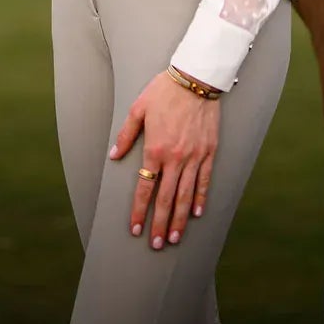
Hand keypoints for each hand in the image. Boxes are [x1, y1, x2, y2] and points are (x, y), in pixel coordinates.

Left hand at [109, 71, 219, 249]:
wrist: (195, 78)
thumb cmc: (164, 91)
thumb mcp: (138, 109)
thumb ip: (126, 135)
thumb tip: (114, 156)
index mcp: (155, 149)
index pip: (145, 188)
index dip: (139, 210)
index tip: (135, 228)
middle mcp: (175, 158)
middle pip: (166, 199)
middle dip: (160, 224)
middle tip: (157, 244)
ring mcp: (194, 157)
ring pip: (186, 195)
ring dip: (180, 219)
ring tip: (176, 237)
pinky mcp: (209, 152)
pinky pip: (205, 181)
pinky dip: (201, 198)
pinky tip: (197, 213)